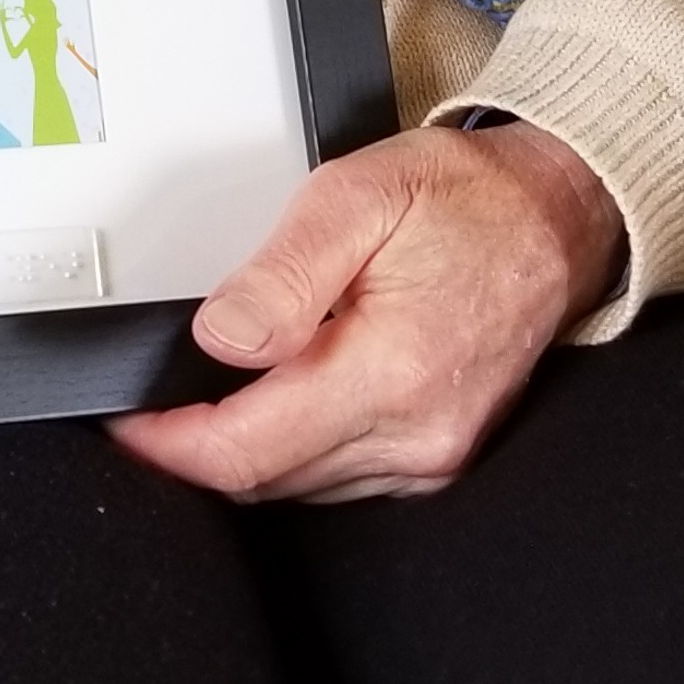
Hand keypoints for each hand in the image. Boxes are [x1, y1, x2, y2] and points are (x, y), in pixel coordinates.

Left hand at [109, 121, 627, 505]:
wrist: (555, 216)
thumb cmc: (464, 199)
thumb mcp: (355, 197)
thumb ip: (282, 275)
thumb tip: (221, 337)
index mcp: (391, 372)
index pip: (248, 452)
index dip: (170, 446)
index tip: (128, 421)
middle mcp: (417, 433)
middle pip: (266, 479)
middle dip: (199, 445)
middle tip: (156, 399)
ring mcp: (434, 453)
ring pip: (300, 485)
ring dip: (248, 448)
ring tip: (217, 389)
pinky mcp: (441, 454)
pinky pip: (341, 476)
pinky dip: (297, 446)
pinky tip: (284, 397)